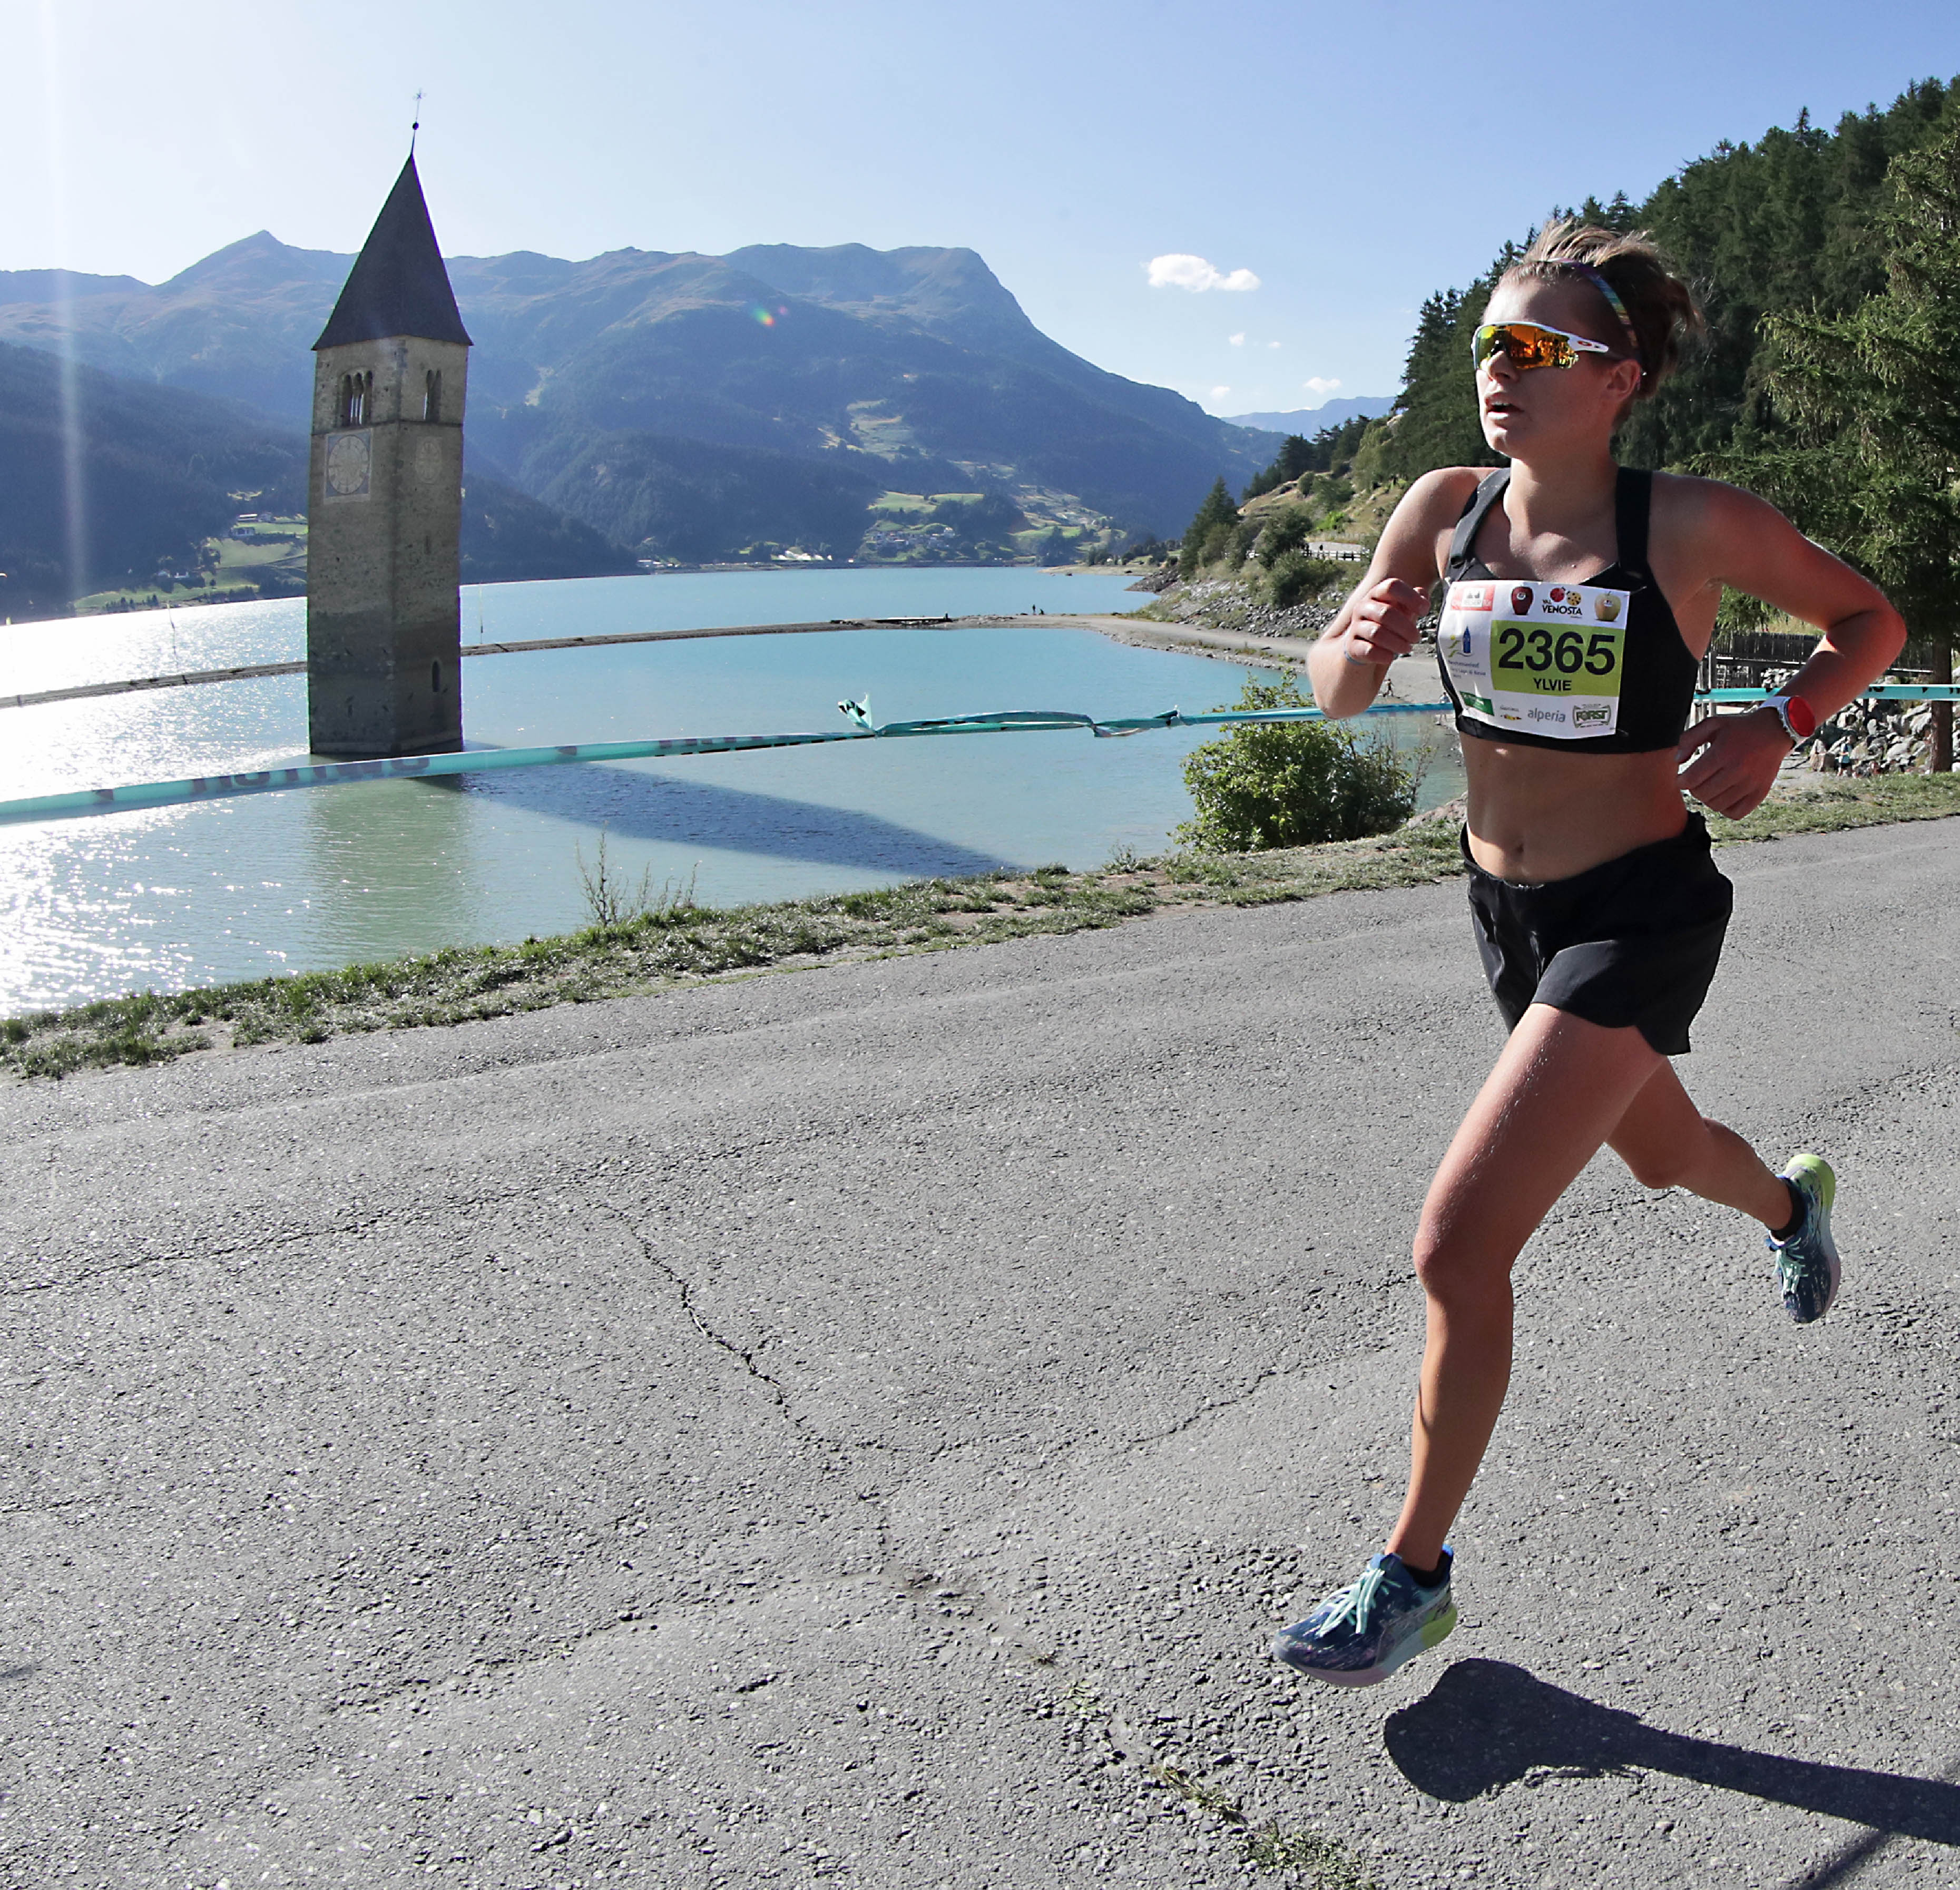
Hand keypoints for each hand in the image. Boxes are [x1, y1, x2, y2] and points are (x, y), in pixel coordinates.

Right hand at [1342, 579, 1426, 665]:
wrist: (1363, 646)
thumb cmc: (1387, 625)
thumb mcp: (1402, 610)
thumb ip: (1414, 600)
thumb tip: (1422, 595)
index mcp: (1376, 594)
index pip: (1392, 587)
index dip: (1411, 597)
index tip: (1424, 610)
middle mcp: (1363, 607)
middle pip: (1386, 613)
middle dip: (1406, 628)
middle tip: (1416, 638)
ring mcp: (1355, 626)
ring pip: (1377, 633)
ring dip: (1397, 643)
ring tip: (1407, 648)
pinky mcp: (1352, 646)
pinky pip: (1368, 651)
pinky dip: (1383, 655)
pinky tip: (1391, 657)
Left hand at [1675, 708, 1792, 819]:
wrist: (1775, 731)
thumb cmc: (1738, 728)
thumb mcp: (1713, 724)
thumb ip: (1689, 739)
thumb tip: (1677, 761)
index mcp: (1723, 753)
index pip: (1691, 780)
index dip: (1681, 781)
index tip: (1683, 778)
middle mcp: (1738, 770)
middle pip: (1702, 794)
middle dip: (1693, 789)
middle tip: (1697, 782)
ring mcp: (1751, 783)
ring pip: (1716, 805)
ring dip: (1708, 799)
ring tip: (1710, 787)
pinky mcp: (1760, 793)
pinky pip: (1736, 813)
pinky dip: (1725, 809)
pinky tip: (1724, 797)